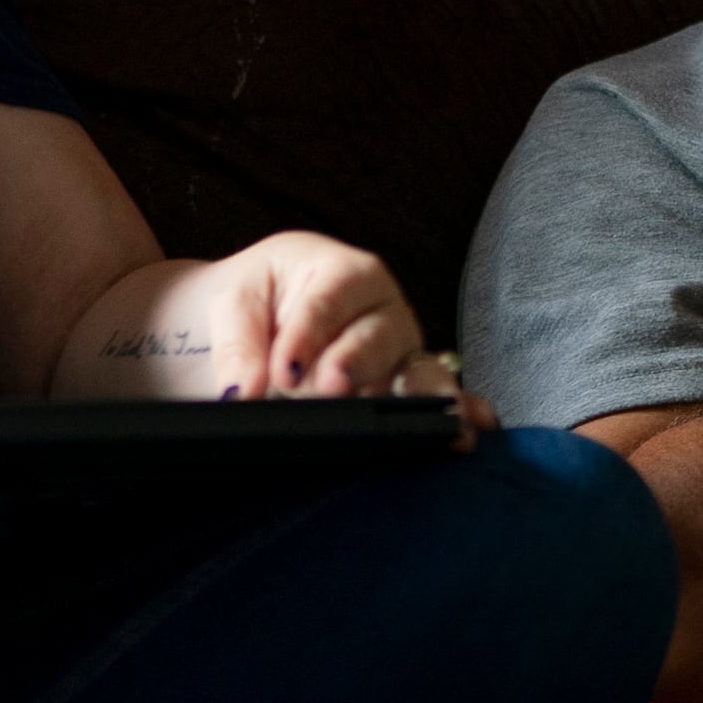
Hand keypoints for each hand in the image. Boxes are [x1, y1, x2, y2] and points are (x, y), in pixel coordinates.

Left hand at [185, 230, 428, 398]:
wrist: (263, 313)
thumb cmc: (258, 296)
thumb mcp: (235, 304)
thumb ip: (239, 346)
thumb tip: (243, 391)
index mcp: (345, 271)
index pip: (330, 301)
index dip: (309, 334)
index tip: (285, 369)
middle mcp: (382, 309)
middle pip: (378, 335)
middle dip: (357, 362)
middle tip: (333, 385)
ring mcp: (398, 351)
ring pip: (411, 369)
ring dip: (412, 394)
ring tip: (420, 415)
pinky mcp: (401, 387)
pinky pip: (429, 400)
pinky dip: (451, 414)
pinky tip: (468, 430)